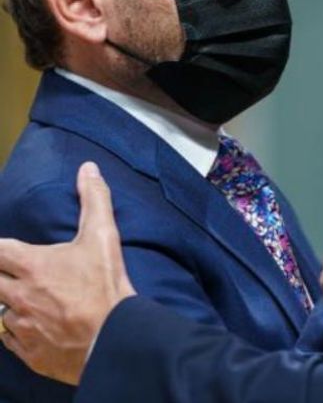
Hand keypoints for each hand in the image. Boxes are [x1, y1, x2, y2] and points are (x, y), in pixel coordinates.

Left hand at [0, 163, 134, 384]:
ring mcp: (19, 325)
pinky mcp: (27, 351)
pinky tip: (29, 326)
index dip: (0, 249)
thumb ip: (94, 200)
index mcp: (31, 265)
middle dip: (0, 274)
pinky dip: (14, 331)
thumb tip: (88, 169)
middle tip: (14, 273)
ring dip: (7, 302)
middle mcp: (17, 294)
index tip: (4, 250)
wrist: (114, 338)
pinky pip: (7, 339)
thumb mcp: (103, 237)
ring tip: (23, 298)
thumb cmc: (106, 288)